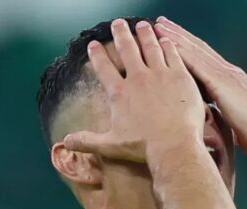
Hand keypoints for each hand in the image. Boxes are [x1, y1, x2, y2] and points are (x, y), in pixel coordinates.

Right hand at [63, 19, 205, 162]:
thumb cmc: (143, 147)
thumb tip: (67, 141)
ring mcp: (160, 74)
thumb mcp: (111, 145)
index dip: (97, 54)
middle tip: (118, 23)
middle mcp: (138, 78)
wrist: (174, 146)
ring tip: (142, 25)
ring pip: (150, 46)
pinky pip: (172, 54)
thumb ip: (88, 140)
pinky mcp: (180, 76)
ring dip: (145, 34)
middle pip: (127, 49)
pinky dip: (167, 44)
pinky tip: (165, 39)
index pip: (104, 68)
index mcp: (119, 93)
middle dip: (121, 34)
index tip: (93, 44)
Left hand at [154, 17, 246, 162]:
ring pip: (196, 51)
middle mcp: (228, 72)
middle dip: (179, 34)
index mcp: (230, 80)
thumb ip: (218, 108)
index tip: (171, 36)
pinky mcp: (223, 83)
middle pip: (198, 48)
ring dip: (176, 37)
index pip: (204, 57)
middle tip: (161, 22)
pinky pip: (198, 64)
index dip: (187, 45)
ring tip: (159, 26)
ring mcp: (226, 75)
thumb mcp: (232, 117)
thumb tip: (205, 113)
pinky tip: (169, 46)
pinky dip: (183, 53)